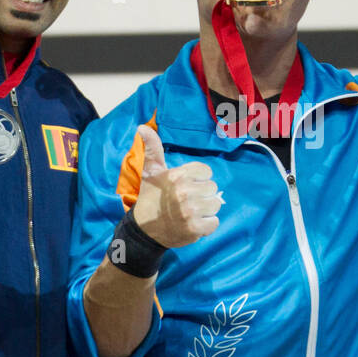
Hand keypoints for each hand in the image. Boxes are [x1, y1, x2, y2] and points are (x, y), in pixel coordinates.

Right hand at [131, 124, 221, 246]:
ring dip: (206, 210)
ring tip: (191, 211)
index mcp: (177, 176)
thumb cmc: (151, 197)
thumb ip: (152, 148)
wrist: (144, 229)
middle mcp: (184, 192)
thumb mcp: (151, 171)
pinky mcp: (195, 229)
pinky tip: (194, 223)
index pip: (206, 172)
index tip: (187, 186)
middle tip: (187, 201)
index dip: (198, 179)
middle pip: (212, 188)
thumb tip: (142, 126)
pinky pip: (214, 222)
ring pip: (215, 204)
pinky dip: (207, 225)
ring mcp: (190, 212)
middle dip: (202, 194)